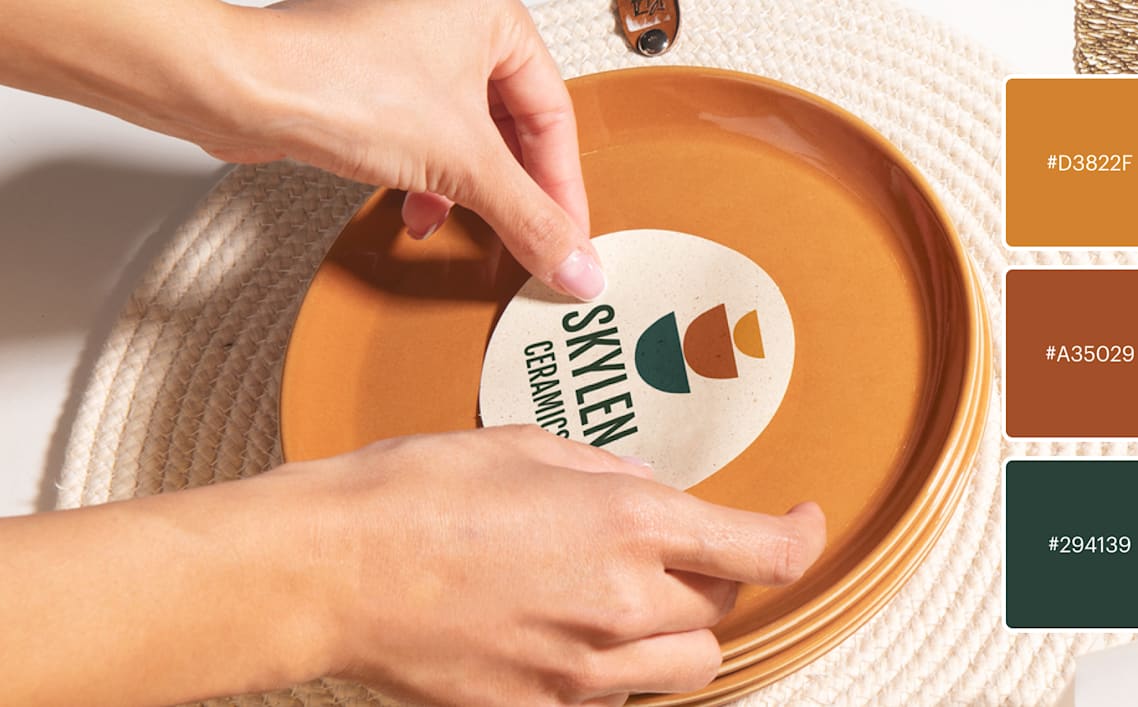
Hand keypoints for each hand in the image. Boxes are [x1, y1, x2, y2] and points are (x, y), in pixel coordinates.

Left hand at [214, 0, 601, 299]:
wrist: (240, 88)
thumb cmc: (334, 79)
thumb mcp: (461, 164)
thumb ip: (529, 219)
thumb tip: (576, 264)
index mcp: (492, 12)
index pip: (554, 114)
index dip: (564, 187)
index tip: (569, 239)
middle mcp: (453, 20)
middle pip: (512, 127)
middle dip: (513, 192)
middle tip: (530, 242)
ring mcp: (410, 48)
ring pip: (467, 137)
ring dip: (469, 192)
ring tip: (467, 228)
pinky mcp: (373, 81)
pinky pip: (426, 138)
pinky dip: (430, 180)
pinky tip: (419, 211)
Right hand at [286, 426, 826, 706]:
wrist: (333, 570)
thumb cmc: (416, 493)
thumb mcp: (525, 446)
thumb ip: (606, 472)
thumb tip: (645, 487)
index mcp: (628, 524)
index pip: (761, 551)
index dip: (799, 536)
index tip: (803, 523)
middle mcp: (622, 606)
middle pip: (722, 608)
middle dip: (714, 576)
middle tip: (675, 548)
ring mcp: (584, 671)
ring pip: (686, 667)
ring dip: (678, 630)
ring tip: (629, 598)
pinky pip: (615, 697)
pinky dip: (617, 667)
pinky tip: (569, 631)